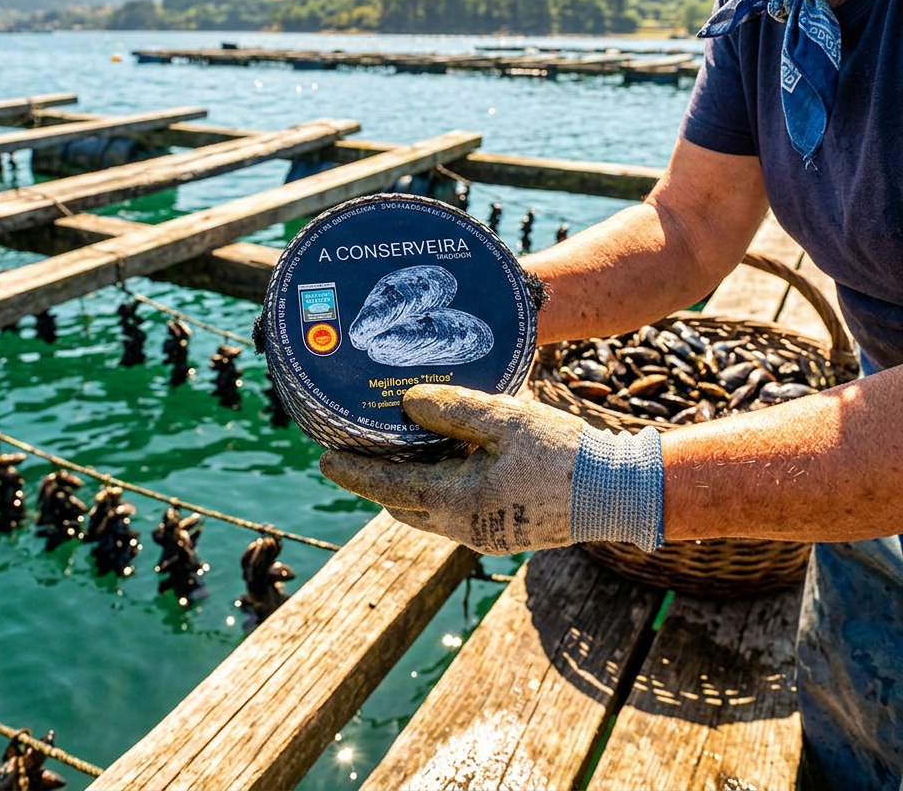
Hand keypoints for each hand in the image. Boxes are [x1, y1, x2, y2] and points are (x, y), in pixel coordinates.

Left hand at [321, 385, 583, 553]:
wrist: (616, 494)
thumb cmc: (562, 453)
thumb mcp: (505, 420)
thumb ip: (453, 410)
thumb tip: (407, 404)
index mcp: (456, 500)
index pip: (386, 487)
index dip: (352, 473)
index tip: (322, 461)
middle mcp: (462, 526)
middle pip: (400, 505)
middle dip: (373, 483)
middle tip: (354, 455)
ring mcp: (483, 534)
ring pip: (425, 513)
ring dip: (404, 489)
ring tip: (394, 456)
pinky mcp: (502, 532)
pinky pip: (451, 515)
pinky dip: (434, 492)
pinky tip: (444, 464)